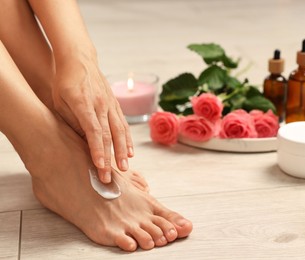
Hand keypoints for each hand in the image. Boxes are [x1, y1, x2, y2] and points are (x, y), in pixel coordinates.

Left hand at [52, 56, 132, 182]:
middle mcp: (101, 105)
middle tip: (113, 176)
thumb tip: (83, 142)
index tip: (100, 166)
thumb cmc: (65, 81)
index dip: (97, 150)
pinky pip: (123, 124)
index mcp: (84, 104)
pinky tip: (130, 151)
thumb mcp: (60, 101)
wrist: (79, 59)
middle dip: (111, 157)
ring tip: (126, 167)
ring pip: (120, 131)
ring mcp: (111, 104)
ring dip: (123, 150)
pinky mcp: (115, 104)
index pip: (93, 131)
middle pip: (109, 135)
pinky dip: (128, 139)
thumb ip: (72, 121)